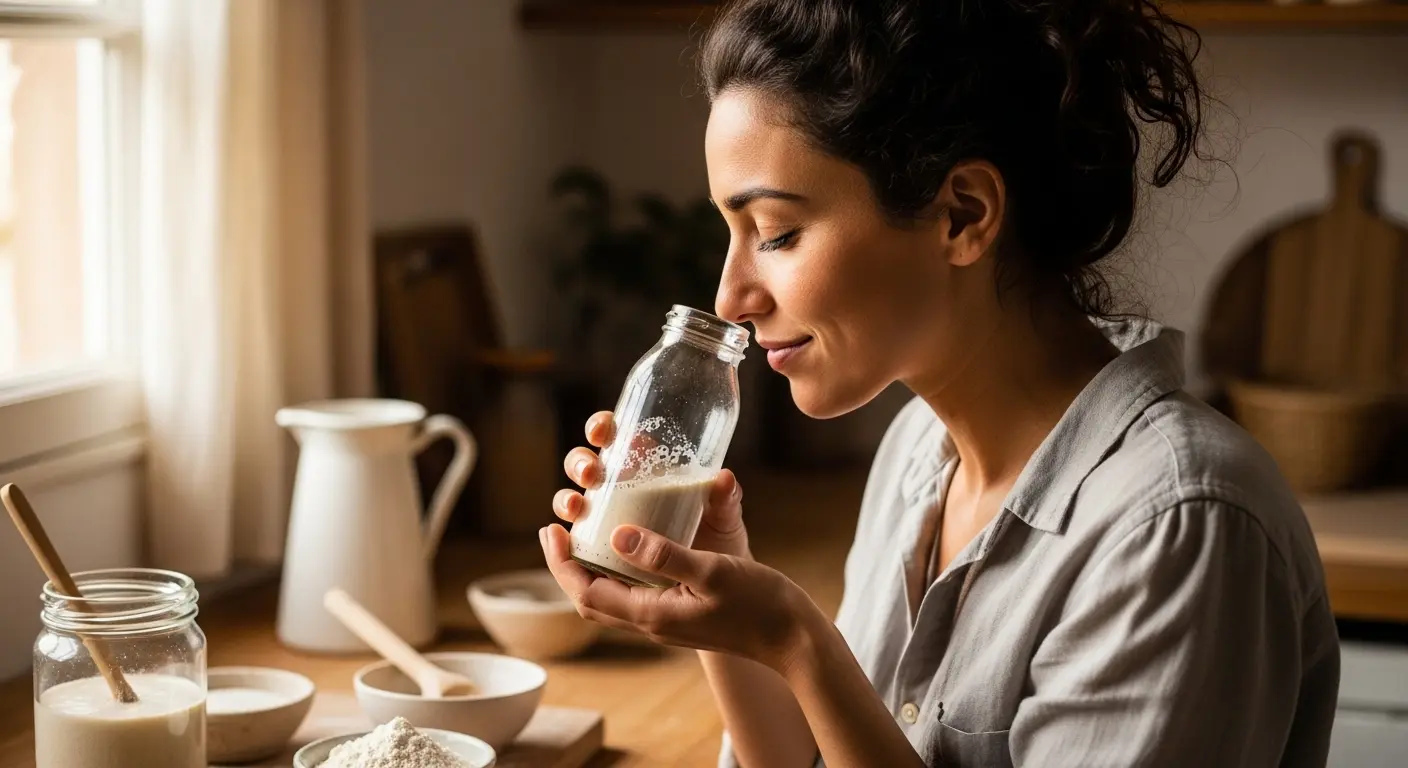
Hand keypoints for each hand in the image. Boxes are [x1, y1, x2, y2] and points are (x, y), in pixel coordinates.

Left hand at [540, 521, 816, 671]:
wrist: (791, 638)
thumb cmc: (759, 604)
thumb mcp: (712, 571)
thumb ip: (665, 554)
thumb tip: (619, 534)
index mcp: (652, 614)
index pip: (587, 594)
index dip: (561, 564)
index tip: (551, 530)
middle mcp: (652, 623)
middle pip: (590, 600)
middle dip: (567, 567)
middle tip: (558, 530)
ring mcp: (665, 621)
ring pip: (610, 600)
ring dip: (589, 570)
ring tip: (584, 536)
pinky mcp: (680, 614)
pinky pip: (633, 596)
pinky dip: (617, 573)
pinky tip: (627, 548)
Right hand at [552, 411, 751, 558]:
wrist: (721, 588)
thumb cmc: (721, 542)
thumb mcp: (725, 518)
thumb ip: (725, 500)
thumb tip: (723, 478)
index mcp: (648, 469)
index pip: (616, 438)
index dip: (601, 428)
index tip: (602, 430)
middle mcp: (622, 491)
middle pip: (586, 466)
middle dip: (579, 463)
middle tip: (592, 473)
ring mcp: (610, 522)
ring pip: (576, 501)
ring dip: (567, 499)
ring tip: (578, 506)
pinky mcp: (604, 553)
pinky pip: (578, 543)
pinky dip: (566, 540)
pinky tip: (566, 539)